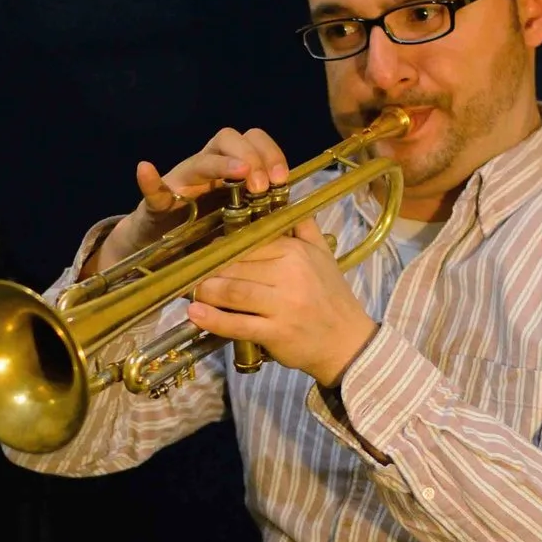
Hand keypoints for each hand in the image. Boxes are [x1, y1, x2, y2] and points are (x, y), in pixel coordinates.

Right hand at [83, 126, 292, 276]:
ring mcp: (181, 181)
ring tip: (240, 174)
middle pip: (229, 138)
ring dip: (221, 163)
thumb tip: (301, 213)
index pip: (254, 141)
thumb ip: (265, 213)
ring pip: (201, 159)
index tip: (283, 179)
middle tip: (263, 185)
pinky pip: (152, 189)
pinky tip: (146, 170)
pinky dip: (149, 180)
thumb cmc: (210, 236)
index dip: (272, 154)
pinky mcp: (157, 202)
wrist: (165, 253)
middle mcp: (207, 167)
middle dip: (251, 156)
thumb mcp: (243, 223)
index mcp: (232, 169)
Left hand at [186, 219, 376, 387]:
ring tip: (193, 293)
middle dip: (209, 272)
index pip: (248, 245)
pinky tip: (196, 314)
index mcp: (296, 252)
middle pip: (235, 268)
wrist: (349, 341)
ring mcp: (283, 305)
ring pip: (232, 292)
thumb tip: (286, 200)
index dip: (222, 250)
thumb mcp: (323, 255)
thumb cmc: (332, 297)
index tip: (207, 255)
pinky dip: (213, 319)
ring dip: (206, 292)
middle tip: (192, 276)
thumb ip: (304, 227)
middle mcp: (290, 275)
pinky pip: (237, 324)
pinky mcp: (276, 333)